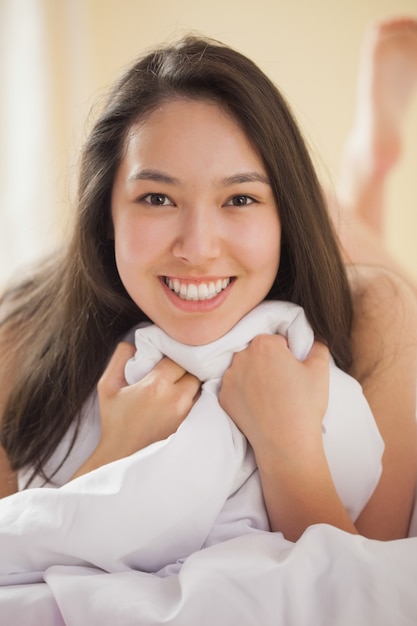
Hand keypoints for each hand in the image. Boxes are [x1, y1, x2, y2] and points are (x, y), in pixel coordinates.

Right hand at [73, 342, 200, 476]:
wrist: (122, 456)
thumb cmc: (114, 421)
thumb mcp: (107, 386)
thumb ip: (119, 358)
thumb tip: (134, 344)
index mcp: (156, 385)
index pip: (177, 358)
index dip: (171, 357)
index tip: (163, 363)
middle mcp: (176, 399)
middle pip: (193, 371)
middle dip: (184, 370)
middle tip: (172, 375)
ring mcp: (187, 414)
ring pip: (200, 387)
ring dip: (191, 385)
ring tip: (177, 388)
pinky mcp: (192, 427)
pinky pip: (202, 404)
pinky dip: (195, 399)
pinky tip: (181, 402)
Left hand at [219, 335, 356, 540]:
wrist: (285, 443)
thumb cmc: (304, 405)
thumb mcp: (320, 370)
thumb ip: (317, 346)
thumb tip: (314, 339)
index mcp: (264, 344)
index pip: (276, 339)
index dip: (287, 353)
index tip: (292, 369)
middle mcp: (241, 356)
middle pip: (256, 352)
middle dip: (268, 362)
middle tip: (283, 383)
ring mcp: (229, 377)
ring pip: (244, 369)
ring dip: (254, 376)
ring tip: (271, 396)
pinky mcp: (223, 397)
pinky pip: (234, 388)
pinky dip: (244, 393)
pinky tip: (258, 405)